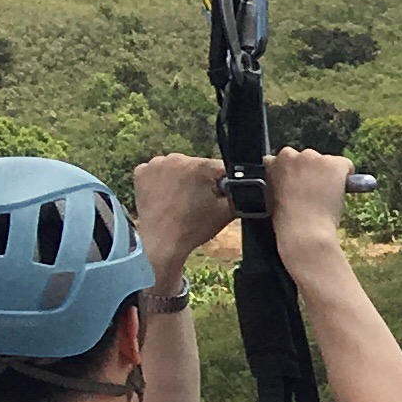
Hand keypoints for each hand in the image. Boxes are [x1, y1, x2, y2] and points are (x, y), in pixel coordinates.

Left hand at [132, 151, 237, 274]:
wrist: (162, 243)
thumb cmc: (194, 228)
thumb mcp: (228, 212)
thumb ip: (244, 195)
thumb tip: (259, 187)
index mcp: (200, 166)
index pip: (220, 168)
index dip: (224, 183)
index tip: (219, 197)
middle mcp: (177, 159)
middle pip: (198, 166)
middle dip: (201, 180)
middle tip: (198, 202)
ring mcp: (156, 164)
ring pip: (178, 168)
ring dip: (181, 179)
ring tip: (181, 200)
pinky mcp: (141, 172)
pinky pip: (158, 171)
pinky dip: (162, 181)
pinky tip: (166, 196)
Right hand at [266, 145, 356, 248]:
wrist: (303, 229)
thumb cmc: (287, 220)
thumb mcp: (272, 196)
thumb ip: (278, 181)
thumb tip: (288, 179)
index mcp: (272, 162)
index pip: (287, 159)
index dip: (296, 174)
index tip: (300, 186)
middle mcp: (291, 155)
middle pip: (308, 158)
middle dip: (312, 171)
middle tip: (313, 192)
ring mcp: (313, 158)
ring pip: (326, 161)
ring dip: (327, 174)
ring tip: (324, 195)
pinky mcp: (333, 163)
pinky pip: (345, 165)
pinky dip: (346, 176)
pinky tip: (339, 191)